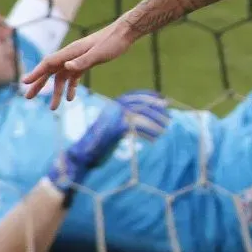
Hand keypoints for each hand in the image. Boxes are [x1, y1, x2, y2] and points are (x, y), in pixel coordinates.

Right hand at [22, 21, 133, 108]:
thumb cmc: (111, 43)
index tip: (25, 83)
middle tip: (28, 97)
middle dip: (39, 84)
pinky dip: (70, 87)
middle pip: (50, 71)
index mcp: (70, 52)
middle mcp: (70, 55)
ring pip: (61, 77)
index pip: (48, 63)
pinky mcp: (85, 62)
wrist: (124, 34)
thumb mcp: (98, 54)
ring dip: (56, 92)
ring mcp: (77, 59)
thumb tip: (66, 68)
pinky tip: (70, 98)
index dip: (36, 73)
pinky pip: (73, 76)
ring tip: (53, 108)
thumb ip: (83, 61)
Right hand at [45, 96, 168, 196]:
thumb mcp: (114, 128)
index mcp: (113, 105)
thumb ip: (126, 120)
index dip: (150, 96)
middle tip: (169, 116)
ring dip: (155, 122)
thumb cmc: (99, 144)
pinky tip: (155, 140)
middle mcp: (113, 109)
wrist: (82, 156)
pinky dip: (147, 133)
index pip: (134, 95)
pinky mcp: (114, 130)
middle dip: (156, 109)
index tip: (165, 100)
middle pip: (140, 104)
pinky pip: (136, 128)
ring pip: (140, 116)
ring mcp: (113, 118)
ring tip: (165, 130)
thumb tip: (146, 117)